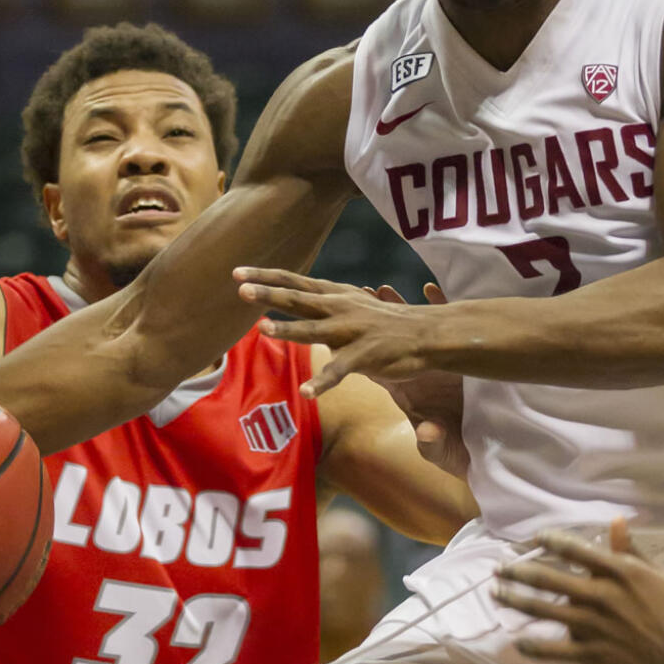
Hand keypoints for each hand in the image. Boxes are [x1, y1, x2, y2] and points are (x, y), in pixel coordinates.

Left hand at [234, 267, 440, 396]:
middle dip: (268, 294)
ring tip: (261, 328)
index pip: (293, 282)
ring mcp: (351, 332)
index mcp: (334, 295)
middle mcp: (339, 308)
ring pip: (314, 329)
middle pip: (297, 299)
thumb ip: (322, 302)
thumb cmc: (385, 321)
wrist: (426, 333)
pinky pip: (339, 371)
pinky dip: (322, 382)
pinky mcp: (365, 356)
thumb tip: (294, 300)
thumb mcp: (351, 303)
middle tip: (240, 289)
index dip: (265, 276)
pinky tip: (306, 392)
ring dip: (287, 329)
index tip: (237, 271)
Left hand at [367, 284, 468, 478]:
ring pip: (409, 331)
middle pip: (383, 342)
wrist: (478, 450)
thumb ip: (431, 440)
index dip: (352, 348)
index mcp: (401, 390)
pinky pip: (440, 325)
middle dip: (371, 319)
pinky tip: (431, 288)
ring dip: (399, 309)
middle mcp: (410, 372)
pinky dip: (437, 307)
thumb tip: (427, 432)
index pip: (369, 366)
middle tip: (356, 296)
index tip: (337, 330)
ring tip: (385, 288)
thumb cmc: (452, 451)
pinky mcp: (452, 358)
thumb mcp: (440, 448)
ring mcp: (431, 363)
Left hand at [492, 519, 663, 663]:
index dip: (550, 541)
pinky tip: (519, 643)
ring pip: (546, 610)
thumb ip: (634, 551)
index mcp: (620, 572)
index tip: (534, 538)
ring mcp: (596, 626)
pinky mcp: (596, 656)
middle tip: (498, 567)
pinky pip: (557, 650)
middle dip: (519, 571)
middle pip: (550, 578)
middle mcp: (602, 595)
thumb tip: (616, 521)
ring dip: (517, 601)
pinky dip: (535, 647)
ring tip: (496, 595)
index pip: (575, 549)